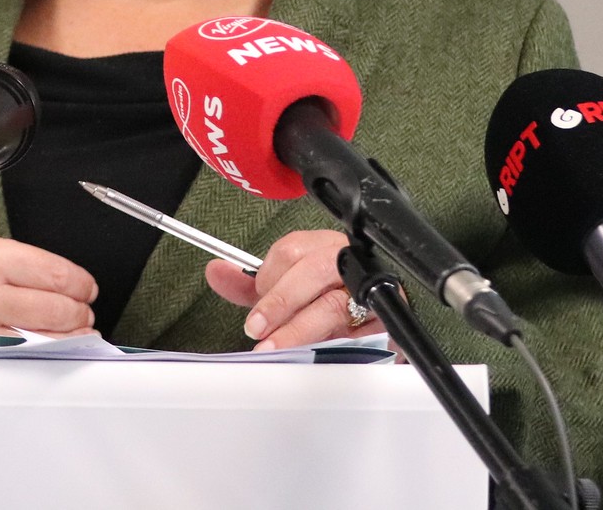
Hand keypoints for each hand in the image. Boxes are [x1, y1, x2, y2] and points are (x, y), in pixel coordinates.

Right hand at [0, 180, 99, 347]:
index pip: (52, 272)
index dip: (78, 281)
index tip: (85, 285)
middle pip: (56, 308)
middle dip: (79, 309)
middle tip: (85, 307)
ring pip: (45, 338)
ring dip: (69, 335)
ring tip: (78, 329)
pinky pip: (21, 357)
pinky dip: (44, 352)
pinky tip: (53, 346)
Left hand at [205, 228, 387, 350]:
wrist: (374, 327)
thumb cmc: (325, 303)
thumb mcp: (285, 291)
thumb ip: (251, 285)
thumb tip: (216, 272)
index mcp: (324, 247)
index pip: (292, 249)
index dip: (269, 279)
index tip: (254, 309)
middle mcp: (350, 262)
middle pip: (315, 269)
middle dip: (281, 301)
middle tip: (257, 329)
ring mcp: (370, 293)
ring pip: (334, 304)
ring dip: (299, 329)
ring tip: (275, 347)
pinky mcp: (385, 323)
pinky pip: (359, 334)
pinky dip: (335, 347)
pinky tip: (318, 355)